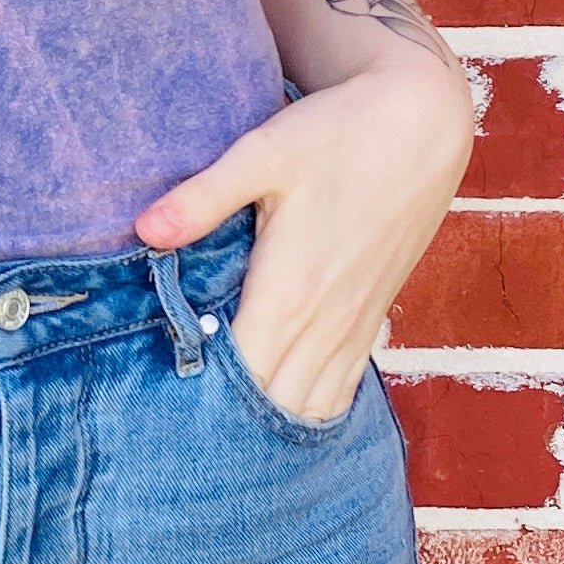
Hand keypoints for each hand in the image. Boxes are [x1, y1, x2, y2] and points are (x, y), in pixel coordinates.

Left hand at [135, 53, 475, 427]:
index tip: (161, 416)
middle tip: (178, 436)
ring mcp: (353, 326)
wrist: (420, 124)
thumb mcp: (262, 153)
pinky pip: (341, 389)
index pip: (240, 379)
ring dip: (269, 427)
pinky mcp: (371, 319)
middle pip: (272, 408)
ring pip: (311, 408)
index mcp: (290, 292)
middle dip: (228, 428)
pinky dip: (308, 410)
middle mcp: (325, 322)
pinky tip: (277, 416)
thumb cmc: (337, 133)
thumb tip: (143, 231)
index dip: (200, 406)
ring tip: (222, 439)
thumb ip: (202, 198)